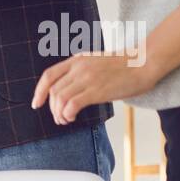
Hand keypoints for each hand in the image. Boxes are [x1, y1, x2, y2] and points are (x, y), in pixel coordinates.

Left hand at [31, 52, 156, 123]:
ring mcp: (87, 78)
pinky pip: (73, 104)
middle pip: (53, 90)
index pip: (49, 75)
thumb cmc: (123, 65)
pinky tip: (72, 118)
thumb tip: (70, 89)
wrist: (143, 63)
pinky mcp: (97, 90)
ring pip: (60, 98)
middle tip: (58, 118)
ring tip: (65, 120)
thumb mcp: (95, 62)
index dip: (39, 91)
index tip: (36, 103)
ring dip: (59, 113)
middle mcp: (78, 68)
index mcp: (76, 60)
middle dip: (52, 108)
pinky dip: (68, 114)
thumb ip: (81, 71)